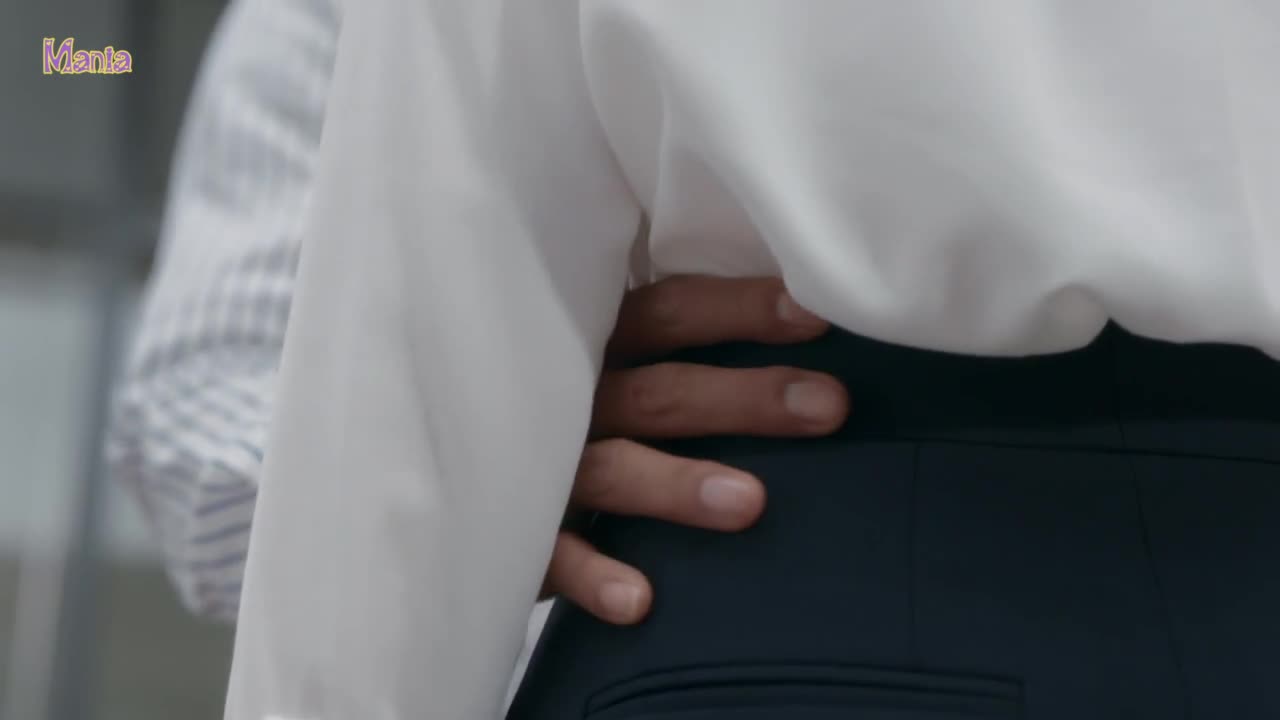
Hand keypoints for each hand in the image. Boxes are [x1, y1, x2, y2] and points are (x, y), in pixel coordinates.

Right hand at [541, 276, 848, 623]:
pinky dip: (591, 574)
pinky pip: (552, 555)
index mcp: (597, 343)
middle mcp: (570, 397)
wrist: (440, 466)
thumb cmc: (563, 407)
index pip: (670, 312)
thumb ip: (674, 353)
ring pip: (613, 470)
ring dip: (677, 485)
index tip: (816, 318)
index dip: (740, 312)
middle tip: (828, 406)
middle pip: (661, 392)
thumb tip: (805, 336)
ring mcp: (540, 465)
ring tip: (751, 504)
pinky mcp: (517, 532)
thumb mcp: (606, 363)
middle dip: (744, 398)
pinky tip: (638, 601)